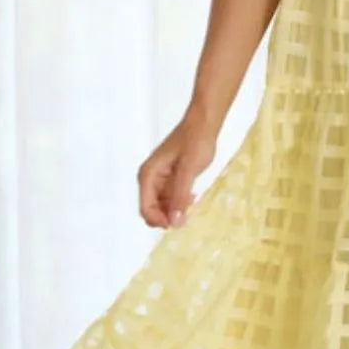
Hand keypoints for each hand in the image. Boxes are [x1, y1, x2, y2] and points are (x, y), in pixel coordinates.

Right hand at [137, 109, 216, 228]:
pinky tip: (192, 197)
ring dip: (175, 210)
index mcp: (148, 175)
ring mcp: (160, 180)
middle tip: (187, 215)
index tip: (177, 223)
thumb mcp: (188, 170)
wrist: (203, 124)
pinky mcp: (170, 179)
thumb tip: (174, 222)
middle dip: (167, 216)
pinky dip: (180, 202)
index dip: (159, 220)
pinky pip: (171, 198)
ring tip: (191, 201)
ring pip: (163, 206)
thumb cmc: (194, 142)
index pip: (145, 208)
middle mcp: (150, 179)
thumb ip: (179, 196)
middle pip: (152, 209)